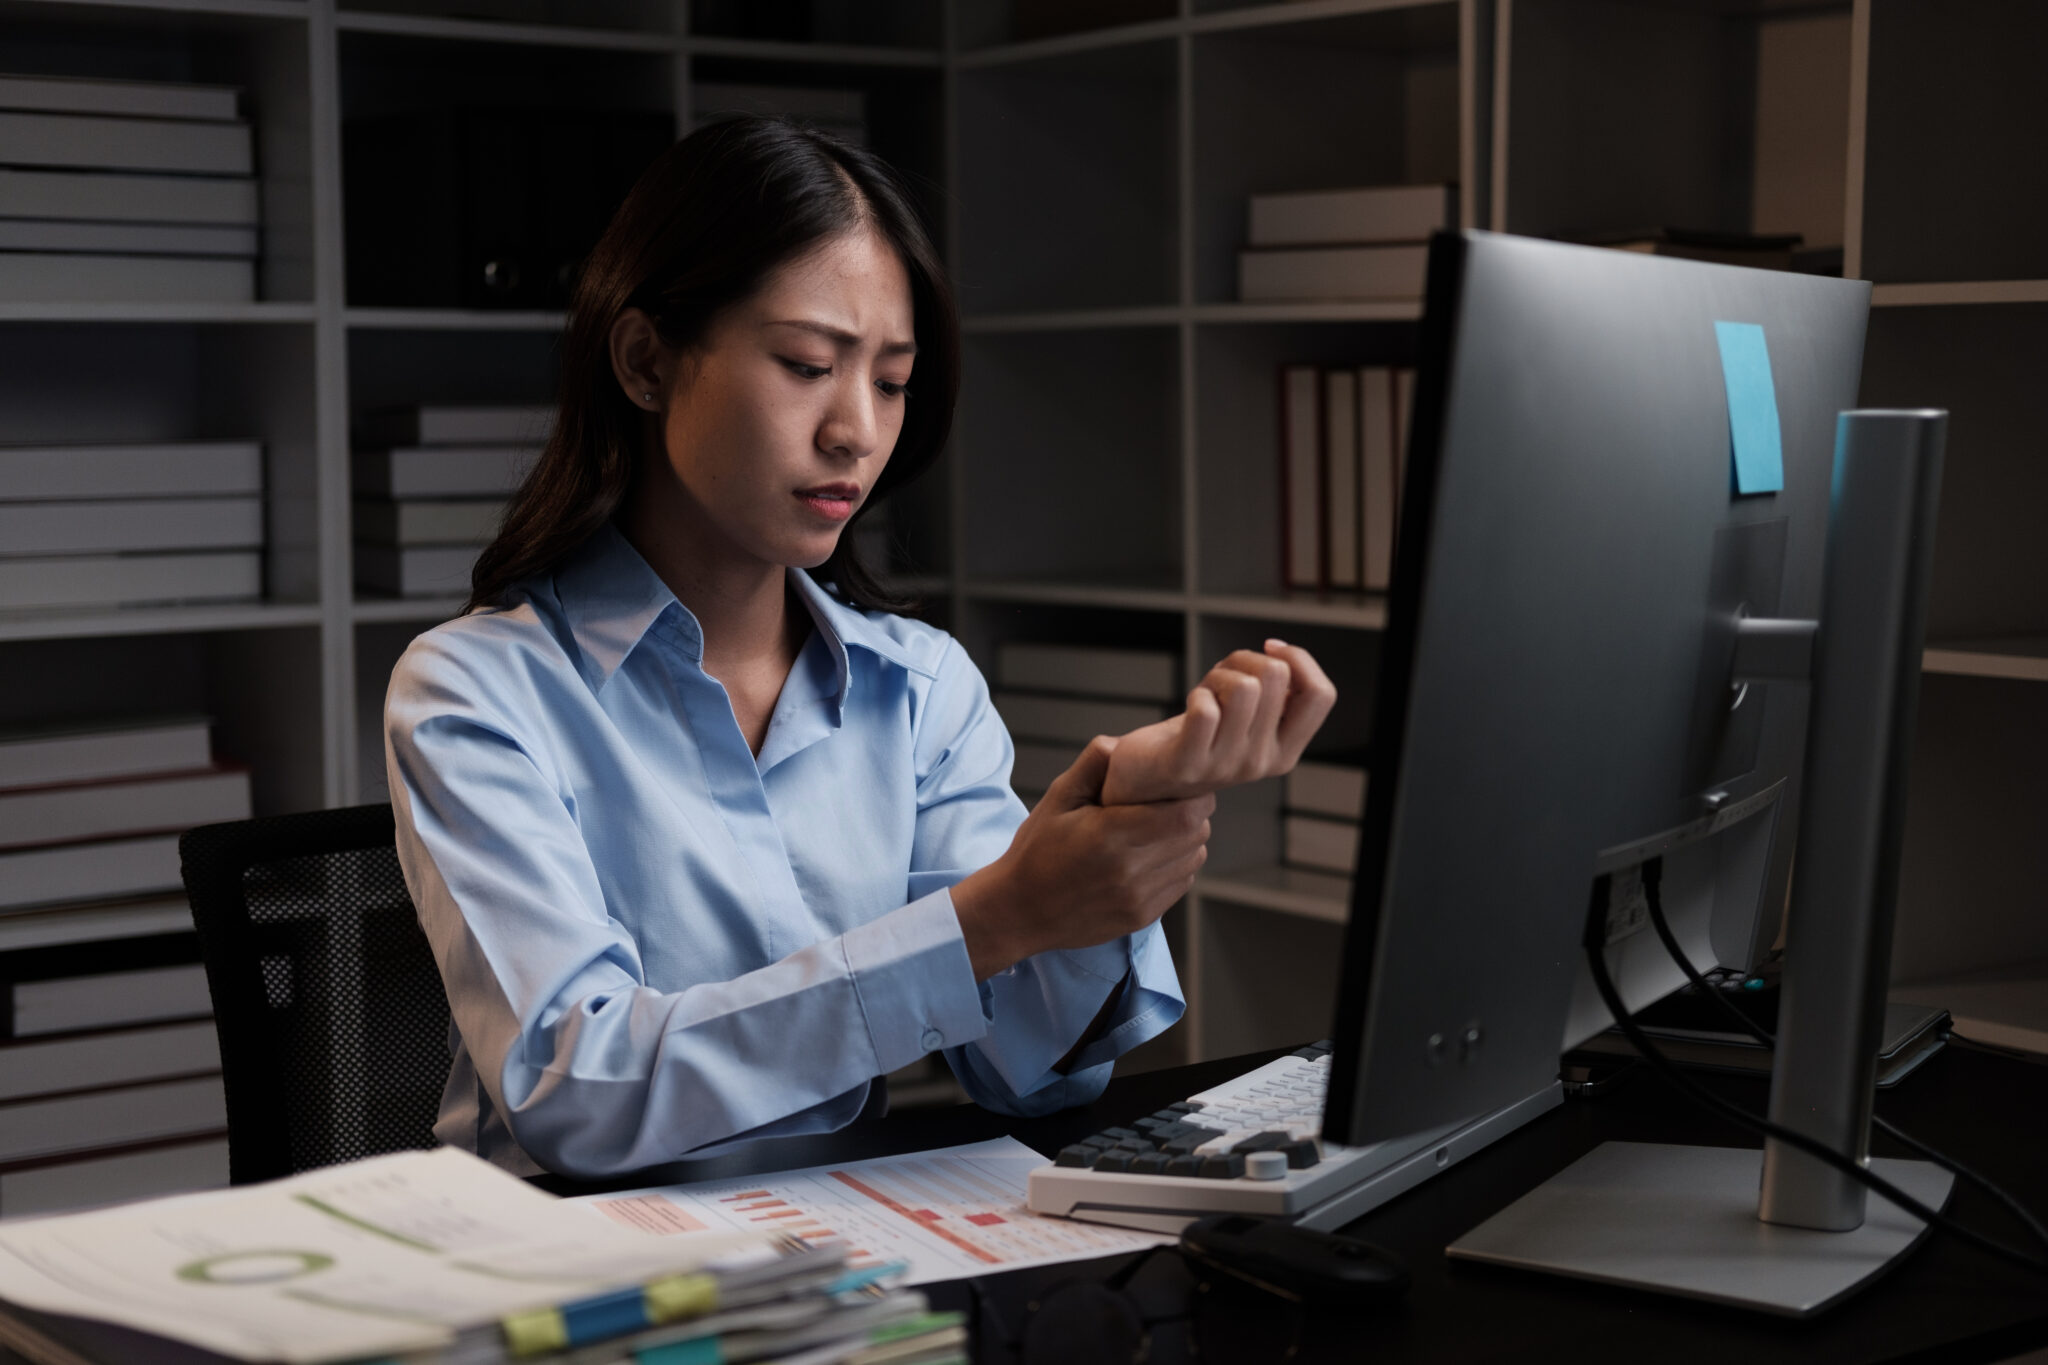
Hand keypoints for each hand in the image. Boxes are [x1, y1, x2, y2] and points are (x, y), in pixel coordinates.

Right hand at [951, 735, 1212, 979]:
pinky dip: (1177, 864)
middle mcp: (1129, 870)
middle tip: (1171, 802)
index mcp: (1109, 835)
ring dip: (1187, 839)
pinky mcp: (1142, 916)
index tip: (1178, 785)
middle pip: (1195, 834)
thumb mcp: (1057, 798)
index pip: (1184, 814)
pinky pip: (1182, 883)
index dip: (1192, 796)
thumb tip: (1125, 744)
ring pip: (1193, 858)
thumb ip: (1093, 764)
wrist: (1020, 911)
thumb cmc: (1037, 849)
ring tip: (1162, 828)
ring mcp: (1138, 897)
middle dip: (1193, 813)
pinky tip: (1152, 855)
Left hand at [1100, 639, 1336, 805]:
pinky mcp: (1188, 764)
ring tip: (1208, 692)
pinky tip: (1191, 707)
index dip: (1298, 659)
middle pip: (1276, 676)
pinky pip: (1206, 709)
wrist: (1151, 777)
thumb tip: (1280, 654)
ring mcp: (1225, 766)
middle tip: (1224, 679)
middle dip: (1246, 660)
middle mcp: (1261, 763)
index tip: (1270, 651)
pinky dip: (1196, 695)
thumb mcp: (1250, 715)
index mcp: (1285, 752)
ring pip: (1245, 687)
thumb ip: (1276, 692)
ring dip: (1220, 676)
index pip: (1321, 695)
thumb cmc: (1202, 734)